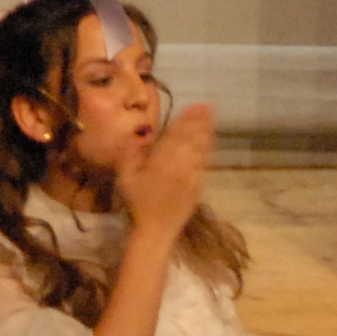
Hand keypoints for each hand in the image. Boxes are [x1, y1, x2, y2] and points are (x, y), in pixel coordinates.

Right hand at [119, 101, 214, 236]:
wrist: (156, 230)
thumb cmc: (138, 203)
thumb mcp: (126, 177)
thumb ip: (130, 154)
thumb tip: (137, 134)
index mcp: (160, 162)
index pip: (175, 135)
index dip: (185, 120)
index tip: (192, 106)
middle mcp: (179, 166)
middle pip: (191, 139)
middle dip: (199, 121)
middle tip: (206, 105)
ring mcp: (191, 176)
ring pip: (200, 149)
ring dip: (206, 132)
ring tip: (211, 116)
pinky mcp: (198, 186)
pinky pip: (204, 163)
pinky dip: (207, 149)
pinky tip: (210, 141)